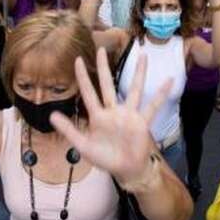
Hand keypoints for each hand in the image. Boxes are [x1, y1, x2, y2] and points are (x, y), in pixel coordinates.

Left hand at [49, 48, 171, 186]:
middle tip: (101, 48)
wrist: (126, 170)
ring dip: (139, 73)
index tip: (78, 60)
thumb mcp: (83, 145)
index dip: (83, 77)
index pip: (88, 92)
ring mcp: (129, 115)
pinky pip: (153, 106)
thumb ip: (69, 130)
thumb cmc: (105, 158)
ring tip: (144, 55)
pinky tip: (169, 80)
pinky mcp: (142, 122)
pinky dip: (161, 94)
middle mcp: (113, 111)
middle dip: (104, 67)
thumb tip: (50, 116)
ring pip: (135, 89)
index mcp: (98, 116)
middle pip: (108, 84)